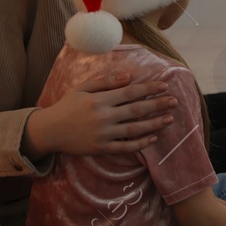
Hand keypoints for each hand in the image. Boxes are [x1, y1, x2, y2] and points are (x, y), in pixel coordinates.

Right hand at [27, 74, 178, 156]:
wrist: (49, 131)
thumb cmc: (67, 106)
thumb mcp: (83, 89)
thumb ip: (105, 82)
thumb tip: (128, 76)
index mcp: (99, 100)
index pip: (130, 92)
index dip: (149, 88)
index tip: (165, 85)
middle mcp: (103, 117)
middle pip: (136, 110)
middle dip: (157, 105)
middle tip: (175, 101)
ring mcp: (103, 134)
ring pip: (134, 129)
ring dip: (154, 124)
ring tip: (169, 119)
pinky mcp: (101, 149)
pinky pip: (125, 147)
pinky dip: (140, 144)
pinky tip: (153, 138)